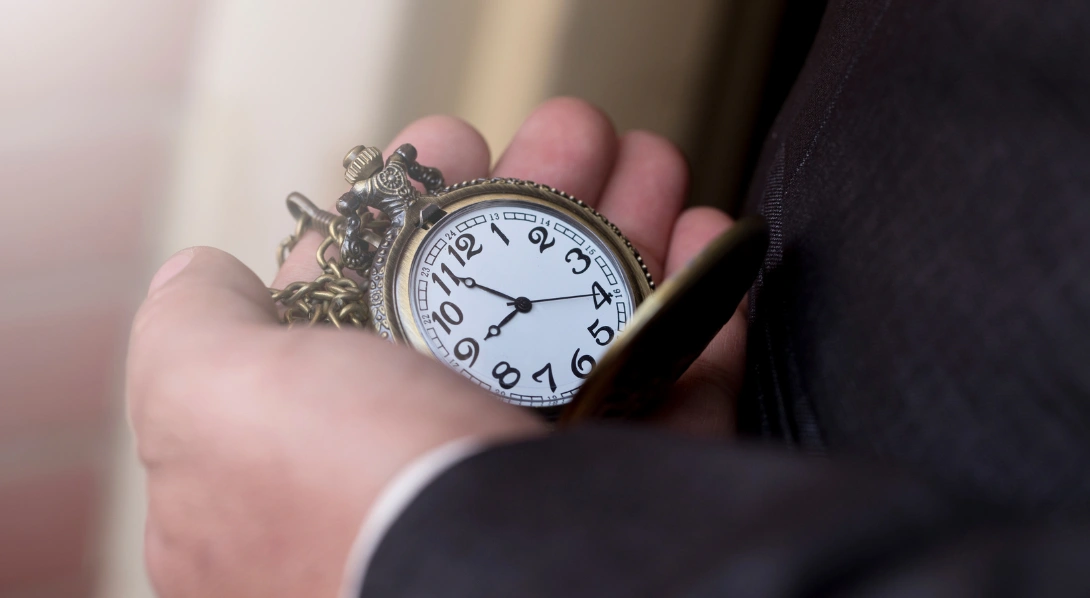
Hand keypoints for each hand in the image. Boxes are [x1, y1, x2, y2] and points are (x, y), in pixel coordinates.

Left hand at [128, 97, 746, 597]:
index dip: (408, 221)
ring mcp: (530, 490)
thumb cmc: (343, 491)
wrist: (510, 587)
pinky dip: (694, 310)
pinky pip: (673, 387)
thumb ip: (192, 328)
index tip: (452, 156)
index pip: (368, 313)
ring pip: (586, 337)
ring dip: (622, 237)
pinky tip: (701, 242)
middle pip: (492, 308)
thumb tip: (206, 273)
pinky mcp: (631, 496)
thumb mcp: (216, 397)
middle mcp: (426, 474)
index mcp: (324, 457)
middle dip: (537, 207)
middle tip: (571, 140)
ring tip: (648, 166)